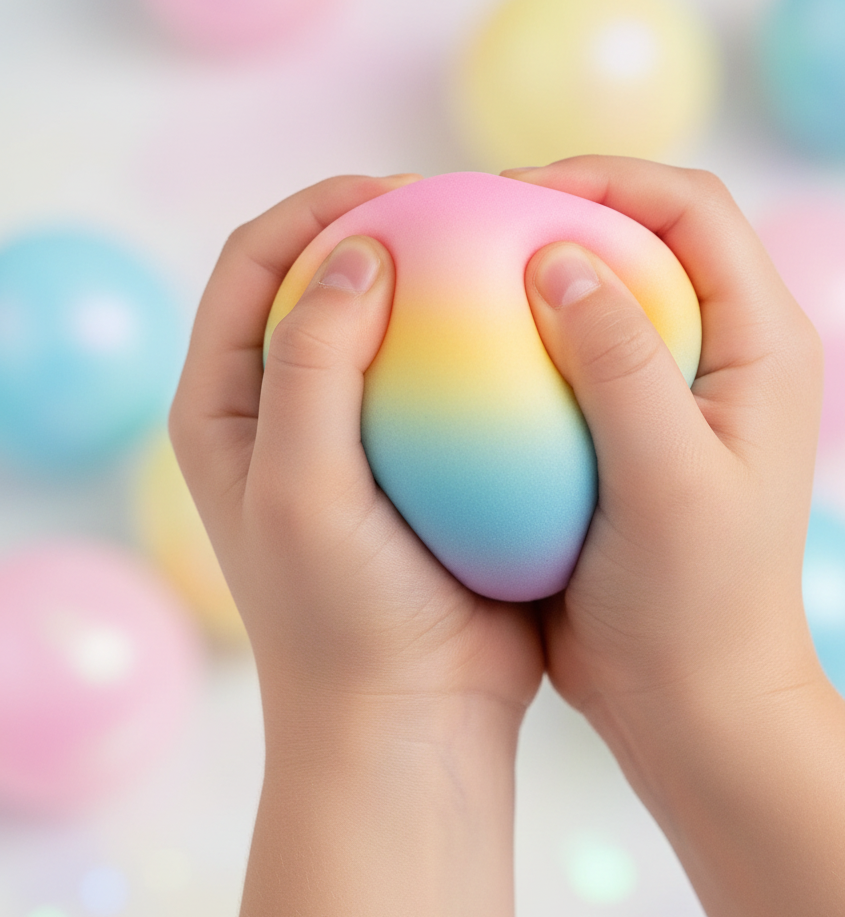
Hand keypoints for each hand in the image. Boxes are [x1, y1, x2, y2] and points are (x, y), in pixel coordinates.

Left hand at [170, 174, 542, 916]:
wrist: (409, 722)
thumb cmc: (341, 619)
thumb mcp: (302, 488)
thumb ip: (311, 363)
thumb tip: (359, 252)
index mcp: (229, 407)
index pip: (256, 262)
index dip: (320, 209)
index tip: (404, 195)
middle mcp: (289, 412)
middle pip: (327, 279)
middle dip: (389, 227)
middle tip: (467, 210)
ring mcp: (363, 438)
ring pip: (400, 327)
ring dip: (446, 284)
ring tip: (509, 255)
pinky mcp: (426, 468)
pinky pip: (455, 384)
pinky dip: (489, 351)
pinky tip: (544, 337)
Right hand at [504, 156, 824, 740]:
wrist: (695, 703)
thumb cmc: (696, 605)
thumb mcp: (667, 483)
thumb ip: (621, 364)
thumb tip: (557, 253)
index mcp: (762, 344)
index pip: (692, 209)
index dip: (606, 178)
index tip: (512, 194)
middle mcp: (724, 355)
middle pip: (646, 236)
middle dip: (562, 211)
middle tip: (470, 225)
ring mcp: (674, 395)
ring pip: (605, 295)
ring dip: (536, 275)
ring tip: (455, 276)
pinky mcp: (628, 436)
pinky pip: (573, 360)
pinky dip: (521, 344)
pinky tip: (458, 360)